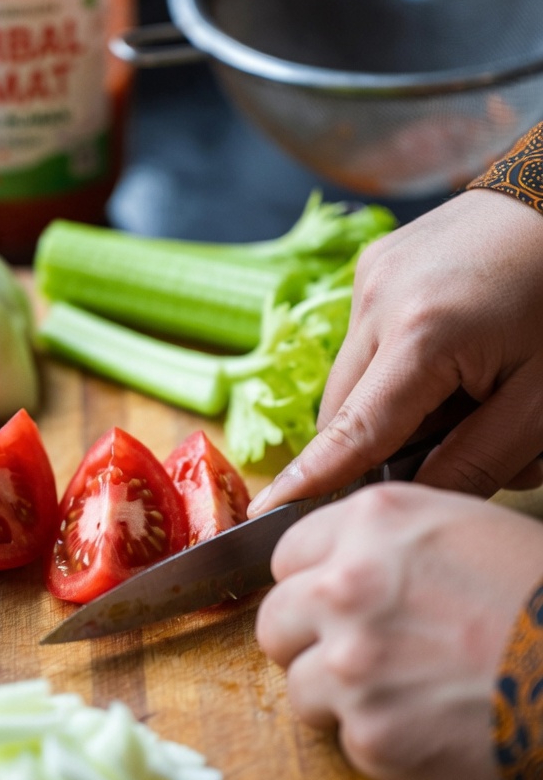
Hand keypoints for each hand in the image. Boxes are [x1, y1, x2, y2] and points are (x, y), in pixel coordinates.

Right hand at [250, 190, 542, 514]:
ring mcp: (370, 276)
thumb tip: (415, 497)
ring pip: (352, 376)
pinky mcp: (373, 264)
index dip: (308, 480)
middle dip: (378, 443)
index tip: (264, 514)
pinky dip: (394, 365)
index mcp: (423, 334)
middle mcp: (378, 299)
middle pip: (343, 408)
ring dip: (388, 402)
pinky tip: (448, 352)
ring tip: (460, 389)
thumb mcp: (540, 399)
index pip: (354, 430)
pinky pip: (364, 339)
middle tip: (450, 438)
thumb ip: (478, 459)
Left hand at [256, 483, 542, 779]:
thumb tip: (340, 562)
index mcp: (374, 522)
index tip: (328, 602)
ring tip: (407, 695)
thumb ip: (390, 541)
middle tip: (359, 656)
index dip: (310, 581)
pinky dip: (380, 741)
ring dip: (339, 695)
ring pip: (299, 684)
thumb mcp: (469, 532)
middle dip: (308, 639)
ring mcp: (350, 663)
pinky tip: (433, 728)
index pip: (287, 552)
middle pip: (276, 619)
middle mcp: (346, 585)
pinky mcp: (369, 736)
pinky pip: (344, 739)